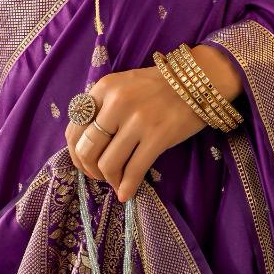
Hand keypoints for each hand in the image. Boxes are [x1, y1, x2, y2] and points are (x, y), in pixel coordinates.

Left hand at [65, 60, 217, 203]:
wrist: (199, 80)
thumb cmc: (158, 86)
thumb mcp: (123, 86)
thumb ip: (102, 108)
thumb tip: (85, 146)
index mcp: (104, 88)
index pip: (75, 128)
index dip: (76, 153)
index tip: (85, 163)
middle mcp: (117, 102)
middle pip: (87, 149)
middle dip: (91, 170)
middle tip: (100, 176)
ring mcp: (138, 120)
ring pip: (108, 164)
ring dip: (110, 180)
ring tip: (117, 182)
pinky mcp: (158, 136)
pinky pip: (133, 171)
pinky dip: (127, 187)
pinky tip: (126, 194)